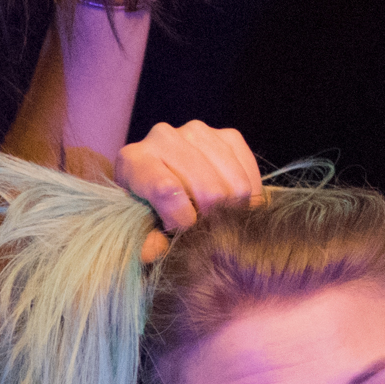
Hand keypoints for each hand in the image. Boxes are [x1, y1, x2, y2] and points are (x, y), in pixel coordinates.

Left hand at [115, 120, 263, 261]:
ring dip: (232, 209)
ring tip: (217, 217)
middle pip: (209, 190)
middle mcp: (163, 137)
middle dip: (211, 218)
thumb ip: (147, 240)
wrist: (160, 180)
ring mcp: (197, 131)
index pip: (167, 189)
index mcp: (134, 160)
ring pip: (234, 184)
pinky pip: (249, 172)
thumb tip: (151, 252)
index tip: (183, 233)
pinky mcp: (227, 135)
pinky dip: (250, 196)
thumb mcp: (139, 227)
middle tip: (204, 228)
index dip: (182, 221)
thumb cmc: (147, 208)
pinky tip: (234, 205)